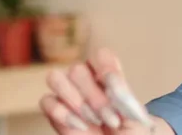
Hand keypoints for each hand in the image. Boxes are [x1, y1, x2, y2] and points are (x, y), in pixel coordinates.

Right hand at [40, 47, 169, 133]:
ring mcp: (67, 94)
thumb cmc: (127, 133)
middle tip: (110, 119)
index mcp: (108, 75)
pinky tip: (80, 127)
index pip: (101, 55)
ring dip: (75, 101)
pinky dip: (63, 114)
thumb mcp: (134, 117)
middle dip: (94, 97)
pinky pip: (47, 101)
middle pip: (77, 69)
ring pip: (55, 78)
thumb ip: (125, 99)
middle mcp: (85, 80)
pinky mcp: (53, 111)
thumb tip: (113, 83)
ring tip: (93, 121)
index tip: (115, 91)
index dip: (106, 69)